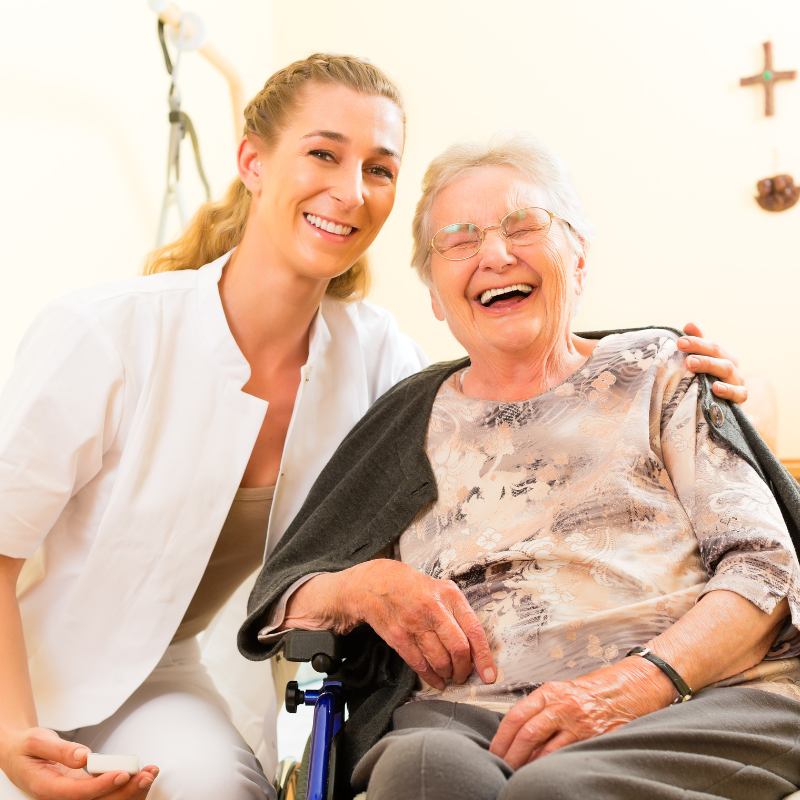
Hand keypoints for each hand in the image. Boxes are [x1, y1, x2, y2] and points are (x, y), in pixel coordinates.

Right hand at [1, 727, 157, 798]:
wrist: (19, 755)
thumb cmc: (27, 748)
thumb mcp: (37, 741)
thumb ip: (60, 750)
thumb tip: (83, 756)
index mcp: (46, 788)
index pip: (77, 793)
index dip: (101, 786)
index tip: (122, 774)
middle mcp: (61, 798)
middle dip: (123, 792)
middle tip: (147, 775)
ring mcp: (73, 796)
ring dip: (129, 791)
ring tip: (150, 773)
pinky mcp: (83, 790)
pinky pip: (105, 794)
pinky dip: (125, 786)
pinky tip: (142, 773)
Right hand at [288, 560, 496, 690]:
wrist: (377, 583)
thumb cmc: (416, 588)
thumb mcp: (442, 588)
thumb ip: (460, 612)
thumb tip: (478, 646)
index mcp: (449, 595)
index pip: (474, 630)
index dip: (484, 657)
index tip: (489, 675)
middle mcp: (433, 608)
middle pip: (458, 649)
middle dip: (464, 669)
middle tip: (465, 675)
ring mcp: (413, 623)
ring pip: (440, 660)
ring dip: (448, 674)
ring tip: (450, 675)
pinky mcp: (398, 637)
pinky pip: (419, 664)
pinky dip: (431, 678)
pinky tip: (437, 681)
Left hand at [489, 656, 674, 768]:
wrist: (631, 687)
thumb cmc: (593, 690)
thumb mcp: (562, 690)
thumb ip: (541, 708)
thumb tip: (517, 731)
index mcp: (550, 692)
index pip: (516, 715)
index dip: (502, 736)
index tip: (493, 750)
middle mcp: (562, 706)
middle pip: (527, 734)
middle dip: (510, 754)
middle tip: (500, 767)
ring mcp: (579, 724)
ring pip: (545, 749)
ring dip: (528, 765)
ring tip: (517, 774)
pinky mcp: (595, 739)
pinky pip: (567, 757)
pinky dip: (552, 767)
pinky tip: (544, 774)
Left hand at [678, 322, 746, 403]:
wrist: (722, 409)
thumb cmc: (708, 383)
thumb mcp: (701, 364)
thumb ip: (697, 344)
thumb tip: (690, 325)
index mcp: (722, 356)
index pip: (711, 344)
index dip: (697, 340)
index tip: (680, 341)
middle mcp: (731, 366)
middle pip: (718, 353)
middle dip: (700, 349)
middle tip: (681, 346)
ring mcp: (737, 381)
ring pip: (727, 369)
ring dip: (709, 364)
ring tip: (691, 363)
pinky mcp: (740, 399)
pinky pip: (739, 393)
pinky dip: (728, 390)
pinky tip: (715, 388)